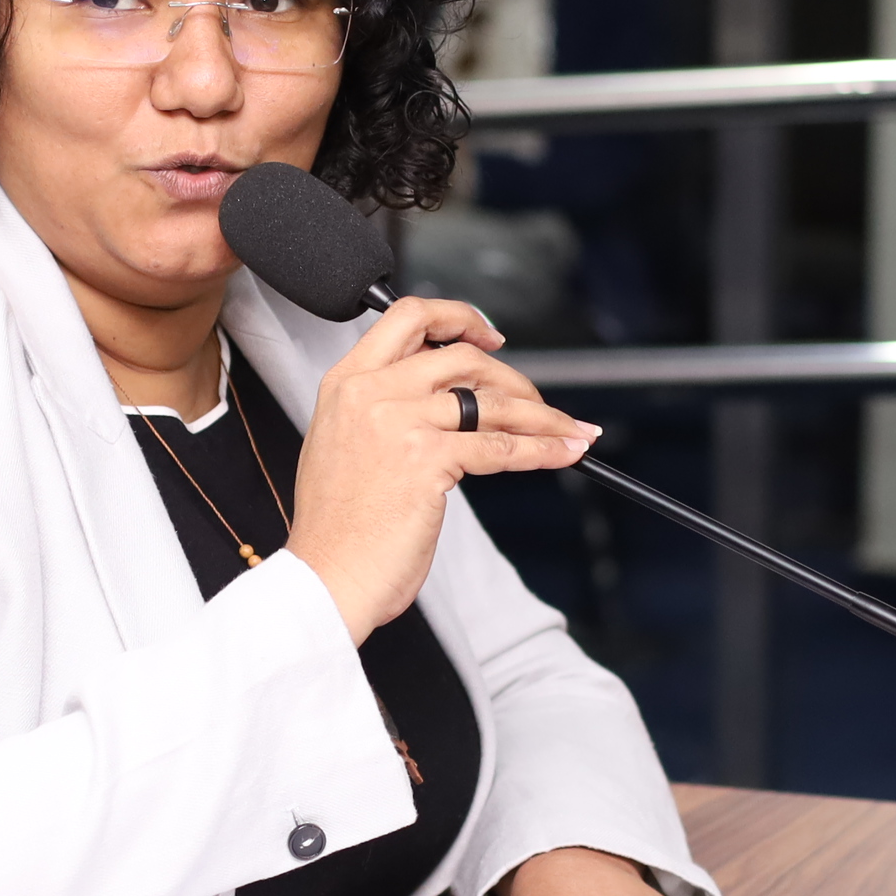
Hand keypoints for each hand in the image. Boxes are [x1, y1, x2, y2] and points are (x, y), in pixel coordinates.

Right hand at [286, 298, 596, 643]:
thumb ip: (382, 409)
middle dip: (512, 378)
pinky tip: (563, 453)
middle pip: (461, 357)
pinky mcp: (427, 459)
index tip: (490, 338)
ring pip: (491, 402)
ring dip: (542, 416)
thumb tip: (446, 397)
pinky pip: (501, 446)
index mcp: (345, 382)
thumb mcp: (344, 446)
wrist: (326, 577)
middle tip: (537, 402)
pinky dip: (542, 449)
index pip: (408, 318)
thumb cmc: (338, 528)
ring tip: (569, 430)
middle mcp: (369, 392)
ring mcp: (398, 422)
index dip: (459, 319)